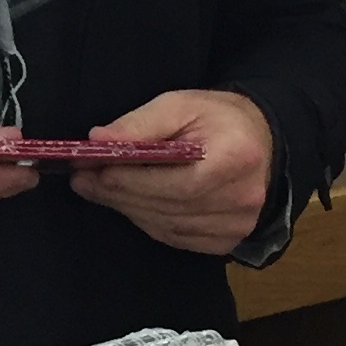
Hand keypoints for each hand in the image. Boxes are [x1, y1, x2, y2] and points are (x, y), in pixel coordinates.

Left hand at [72, 87, 275, 253]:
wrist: (261, 141)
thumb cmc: (219, 118)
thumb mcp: (181, 105)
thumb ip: (140, 124)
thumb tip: (99, 141)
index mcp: (235, 159)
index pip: (174, 182)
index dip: (127, 179)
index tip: (90, 170)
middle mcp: (242, 199)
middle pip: (166, 207)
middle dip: (118, 194)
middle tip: (83, 181)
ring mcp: (237, 225)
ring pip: (166, 227)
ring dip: (129, 210)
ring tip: (100, 190)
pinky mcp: (228, 241)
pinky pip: (176, 239)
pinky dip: (149, 222)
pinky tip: (132, 205)